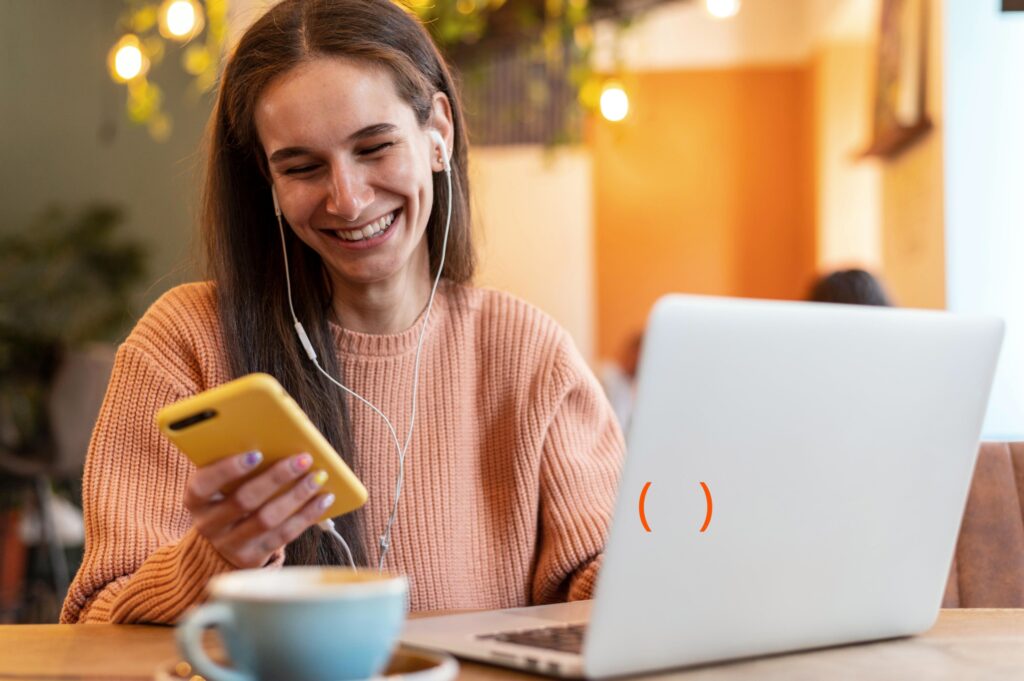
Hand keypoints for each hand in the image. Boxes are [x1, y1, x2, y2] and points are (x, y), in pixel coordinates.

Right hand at [184, 451, 334, 567]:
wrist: (220, 545)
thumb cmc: (229, 497)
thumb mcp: (223, 483)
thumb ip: (241, 464)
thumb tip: (280, 437)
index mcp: (196, 499)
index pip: (203, 484)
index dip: (228, 469)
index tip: (256, 453)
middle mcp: (208, 524)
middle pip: (244, 500)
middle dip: (277, 477)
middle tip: (303, 459)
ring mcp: (229, 544)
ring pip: (267, 519)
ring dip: (297, 496)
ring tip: (318, 476)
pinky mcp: (252, 558)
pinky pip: (283, 536)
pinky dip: (307, 515)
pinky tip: (324, 498)